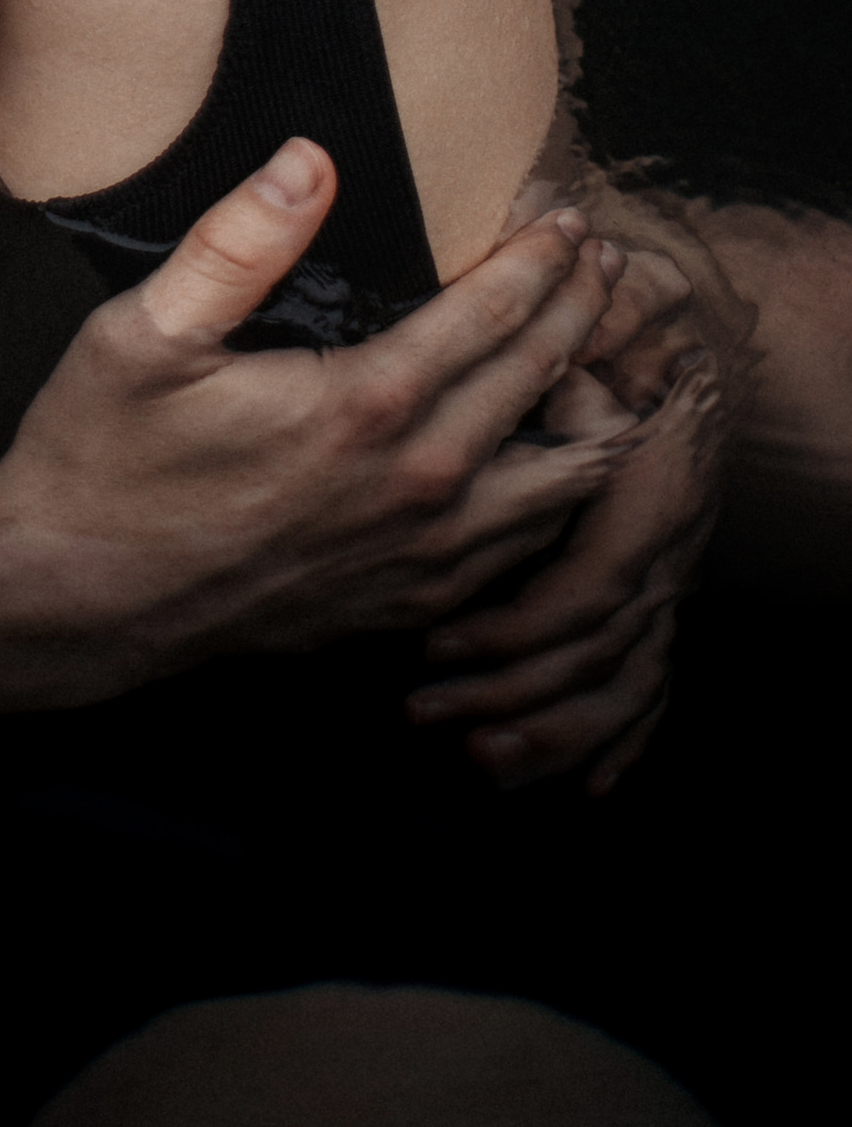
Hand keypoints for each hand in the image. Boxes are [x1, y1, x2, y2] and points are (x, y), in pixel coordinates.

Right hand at [0, 138, 635, 706]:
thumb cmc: (100, 460)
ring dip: (588, 410)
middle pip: (538, 385)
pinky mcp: (407, 606)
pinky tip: (547, 464)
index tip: (565, 215)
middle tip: (604, 261)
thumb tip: (309, 158)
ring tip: (598, 354)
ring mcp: (419, 560)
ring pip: (556, 484)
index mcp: (359, 409)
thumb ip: (235, 244)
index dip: (538, 258)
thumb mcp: (142, 335)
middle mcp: (413, 489)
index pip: (489, 317)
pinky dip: (555, 498)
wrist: (74, 604)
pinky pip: (521, 552)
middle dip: (582, 311)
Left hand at [404, 348, 726, 795]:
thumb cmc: (644, 339)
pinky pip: (649, 690)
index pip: (591, 591)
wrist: (705, 349)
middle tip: (421, 712)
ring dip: (552, 731)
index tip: (434, 645)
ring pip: (622, 686)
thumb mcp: (598, 337)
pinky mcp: (658, 603)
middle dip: (509, 693)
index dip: (516, 629)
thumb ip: (538, 358)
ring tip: (477, 758)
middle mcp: (664, 553)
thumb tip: (472, 368)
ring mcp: (668, 586)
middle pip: (596, 655)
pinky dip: (618, 742)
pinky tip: (586, 789)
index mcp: (646, 495)